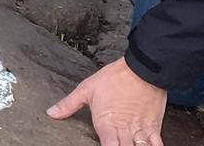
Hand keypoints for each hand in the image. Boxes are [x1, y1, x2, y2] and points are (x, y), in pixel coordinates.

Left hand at [48, 57, 166, 145]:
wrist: (142, 69)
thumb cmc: (114, 78)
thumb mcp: (86, 89)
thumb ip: (68, 104)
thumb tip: (51, 113)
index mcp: (106, 124)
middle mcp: (124, 130)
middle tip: (116, 145)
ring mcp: (140, 130)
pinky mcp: (154, 127)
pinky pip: (157, 145)